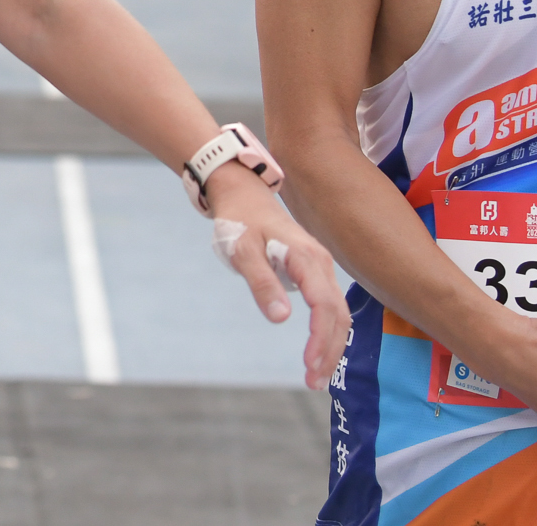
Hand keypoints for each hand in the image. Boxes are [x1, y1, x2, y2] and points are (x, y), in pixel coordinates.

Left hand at [206, 164, 349, 388]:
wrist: (243, 196)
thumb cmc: (240, 222)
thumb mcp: (243, 251)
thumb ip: (261, 283)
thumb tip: (282, 319)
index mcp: (306, 258)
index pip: (324, 305)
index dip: (321, 338)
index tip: (310, 364)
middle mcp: (322, 264)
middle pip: (338, 314)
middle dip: (330, 350)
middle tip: (314, 382)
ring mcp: (322, 268)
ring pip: (339, 313)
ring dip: (332, 346)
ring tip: (316, 376)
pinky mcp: (316, 273)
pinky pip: (331, 307)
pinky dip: (330, 332)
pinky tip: (320, 352)